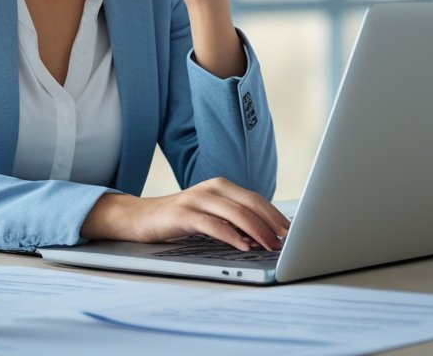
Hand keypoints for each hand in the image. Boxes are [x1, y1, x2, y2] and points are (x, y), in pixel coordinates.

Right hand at [81, 178, 289, 251]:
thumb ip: (232, 220)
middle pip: (250, 203)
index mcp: (221, 186)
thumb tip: (263, 237)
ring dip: (257, 230)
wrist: (139, 218)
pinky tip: (243, 246)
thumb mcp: (209, 215)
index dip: (276, 214)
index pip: (256, 199)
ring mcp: (196, 199)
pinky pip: (213, 225)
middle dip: (272, 222)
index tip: (292, 231)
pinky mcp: (183, 214)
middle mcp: (211, 188)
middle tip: (288, 240)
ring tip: (271, 245)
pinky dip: (231, 236)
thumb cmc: (179, 219)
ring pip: (235, 213)